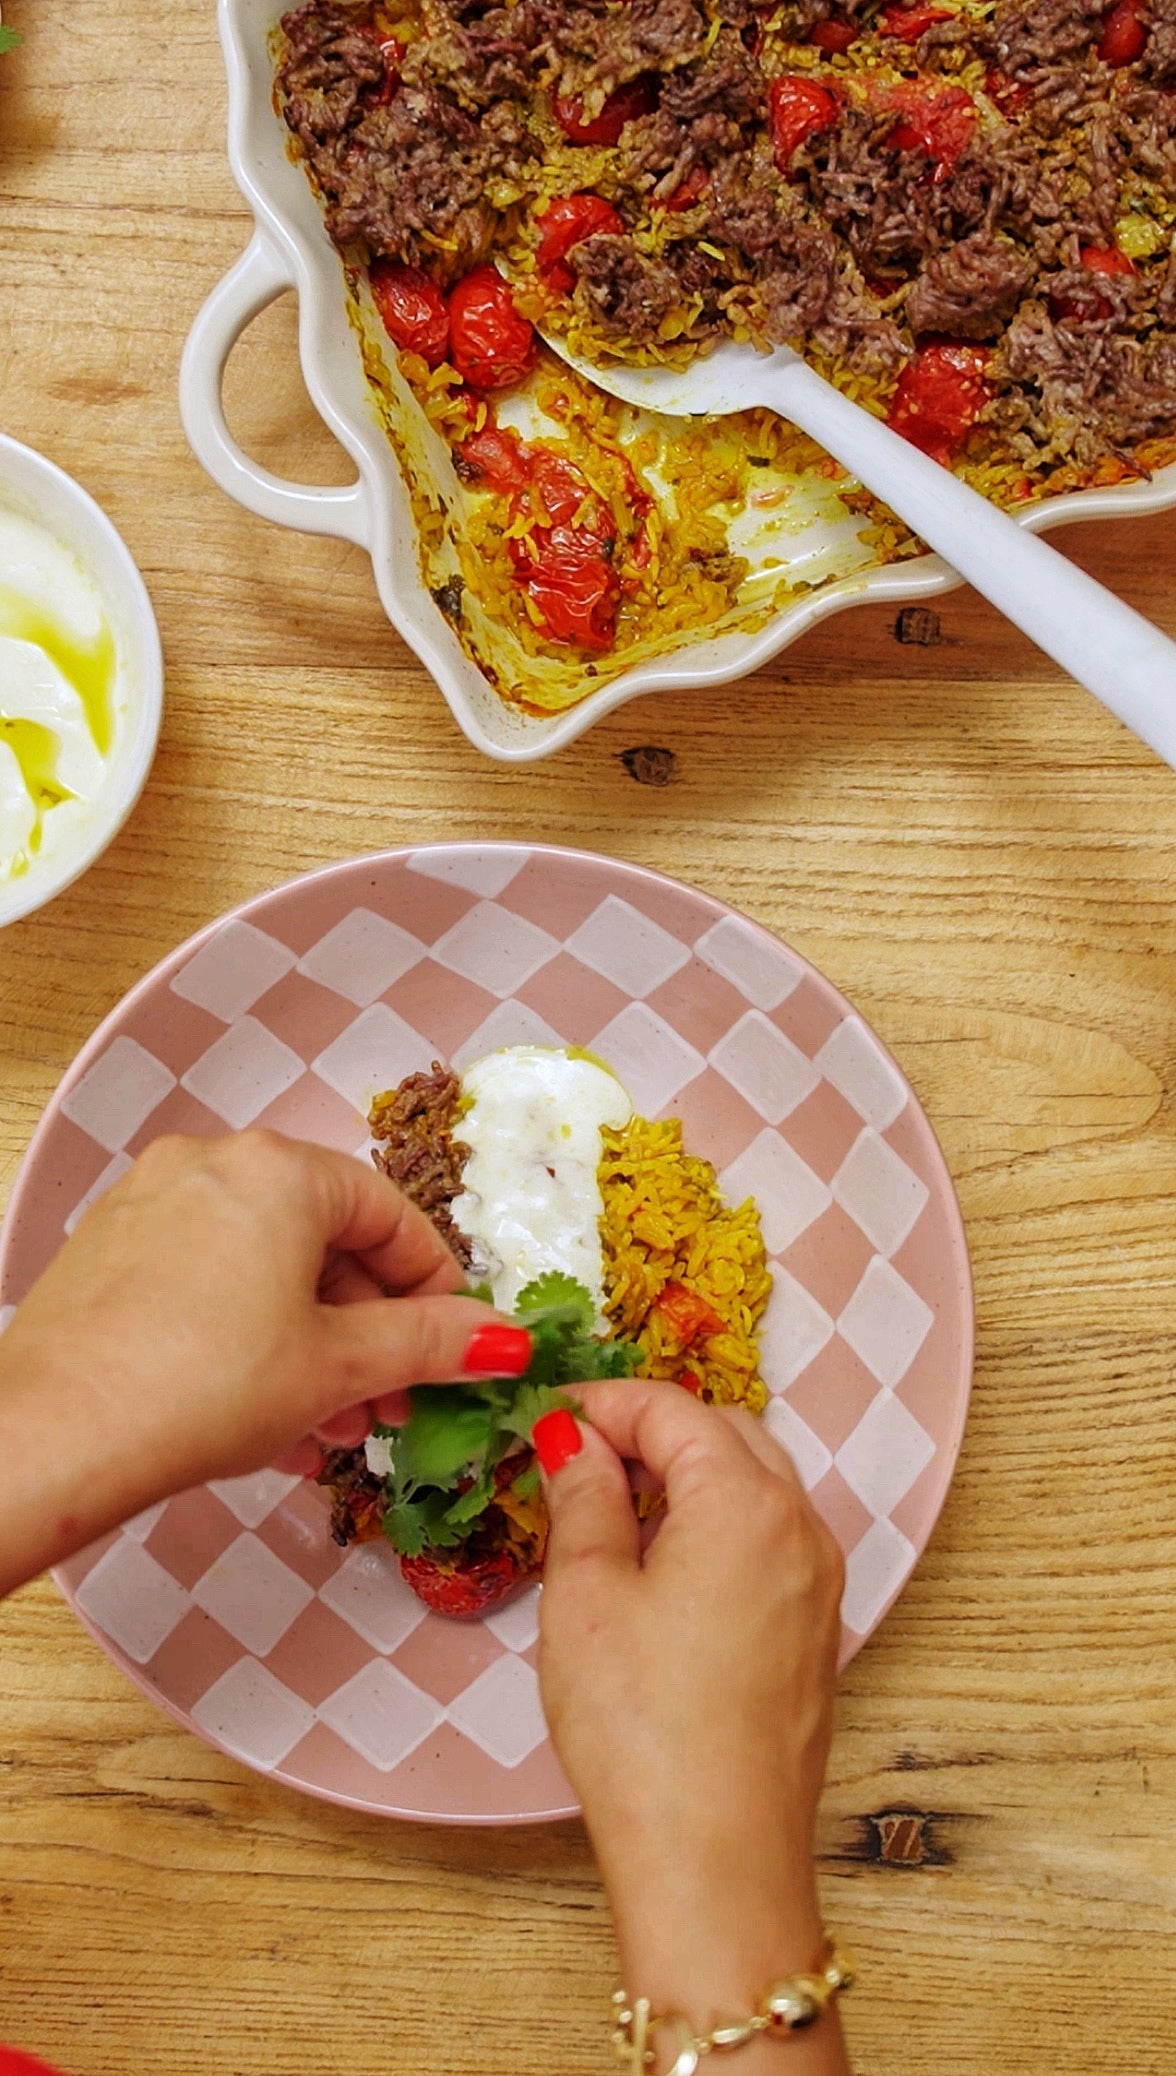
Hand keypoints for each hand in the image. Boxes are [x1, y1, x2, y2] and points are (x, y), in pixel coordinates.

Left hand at [0, 1130, 525, 1592]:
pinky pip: (208, 1284)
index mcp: (277, 1169)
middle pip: (324, 1242)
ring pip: (264, 1270)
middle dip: (368, 1332)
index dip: (435, 1286)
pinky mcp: (109, 1253)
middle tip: (391, 1405)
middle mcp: (210, 1164)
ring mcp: (150, 1205)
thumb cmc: (205, 1387)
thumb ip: (428, 1343)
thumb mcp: (339, 1367)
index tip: (456, 1345)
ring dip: (313, 1347)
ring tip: (330, 1430)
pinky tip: (266, 1421)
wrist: (54, 1437)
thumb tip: (504, 1338)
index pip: (388, 1214)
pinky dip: (250, 1338)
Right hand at [535, 1381, 848, 2073]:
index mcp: (747, 1501)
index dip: (604, 1402)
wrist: (716, 1859)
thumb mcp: (587, 1594)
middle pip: (726, 1435)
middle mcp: (800, 1528)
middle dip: (651, 1430)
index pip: (673, 1410)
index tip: (547, 1417)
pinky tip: (658, 1567)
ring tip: (608, 1509)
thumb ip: (584, 1496)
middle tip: (575, 1455)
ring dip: (687, 1476)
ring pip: (754, 1486)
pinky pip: (768, 1541)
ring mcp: (817, 1583)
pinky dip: (715, 1525)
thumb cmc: (642, 1727)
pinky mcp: (814, 1633)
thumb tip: (575, 1439)